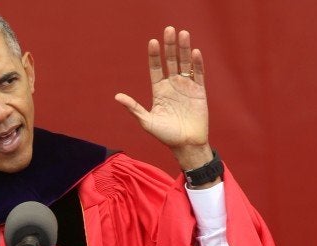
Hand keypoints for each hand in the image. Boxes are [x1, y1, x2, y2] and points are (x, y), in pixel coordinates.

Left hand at [115, 26, 212, 169]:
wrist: (186, 145)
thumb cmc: (165, 135)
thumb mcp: (146, 121)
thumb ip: (133, 108)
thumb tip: (117, 96)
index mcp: (159, 90)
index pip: (155, 68)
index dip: (154, 55)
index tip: (152, 41)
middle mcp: (172, 85)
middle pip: (171, 61)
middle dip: (170, 45)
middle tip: (169, 29)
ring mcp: (186, 87)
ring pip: (185, 63)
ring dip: (184, 49)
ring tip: (183, 33)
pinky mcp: (199, 91)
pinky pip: (198, 74)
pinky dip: (197, 63)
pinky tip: (194, 52)